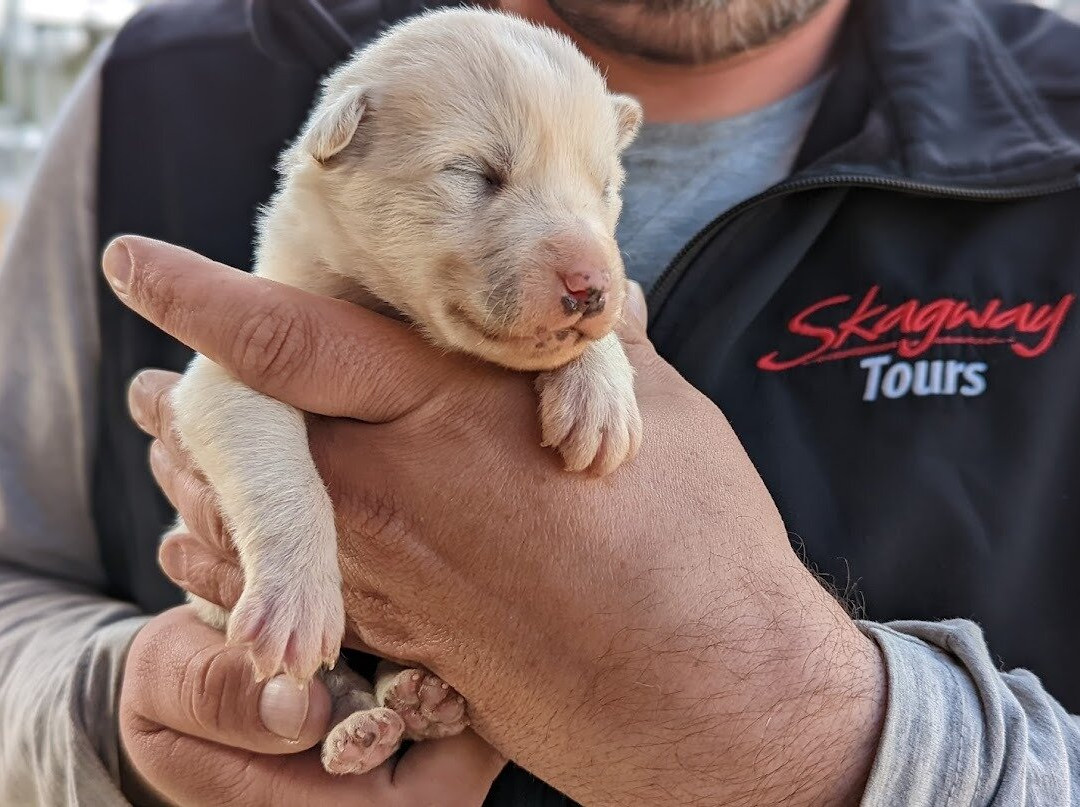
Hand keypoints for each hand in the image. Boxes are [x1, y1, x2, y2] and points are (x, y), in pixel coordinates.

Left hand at [108, 235, 884, 806]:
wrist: (705, 696)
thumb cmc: (696, 550)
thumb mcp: (658, 416)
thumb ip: (599, 351)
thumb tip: (599, 301)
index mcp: (447, 416)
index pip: (291, 342)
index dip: (204, 298)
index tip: (138, 266)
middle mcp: (393, 497)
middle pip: (258, 431)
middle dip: (213, 396)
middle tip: (182, 377)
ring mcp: (392, 577)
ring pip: (267, 517)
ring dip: (231, 482)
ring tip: (207, 454)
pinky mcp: (408, 634)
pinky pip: (309, 583)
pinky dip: (274, 555)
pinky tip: (285, 541)